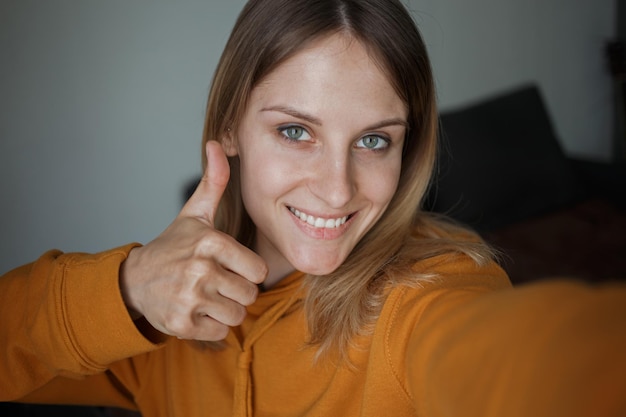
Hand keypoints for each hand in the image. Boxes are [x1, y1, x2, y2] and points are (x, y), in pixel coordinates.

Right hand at [120, 141, 267, 340]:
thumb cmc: (173, 246)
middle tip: (216, 283)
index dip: (247, 271)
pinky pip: (220, 333)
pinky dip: (211, 326)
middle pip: (249, 295)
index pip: (257, 271)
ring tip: (206, 296)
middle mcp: (199, 270)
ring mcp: (189, 298)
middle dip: (237, 292)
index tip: (230, 266)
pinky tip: (195, 310)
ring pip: (237, 315)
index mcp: (210, 242)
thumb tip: (218, 144)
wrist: (135, 280)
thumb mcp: (194, 214)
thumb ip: (214, 182)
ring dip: (226, 310)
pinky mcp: (181, 324)